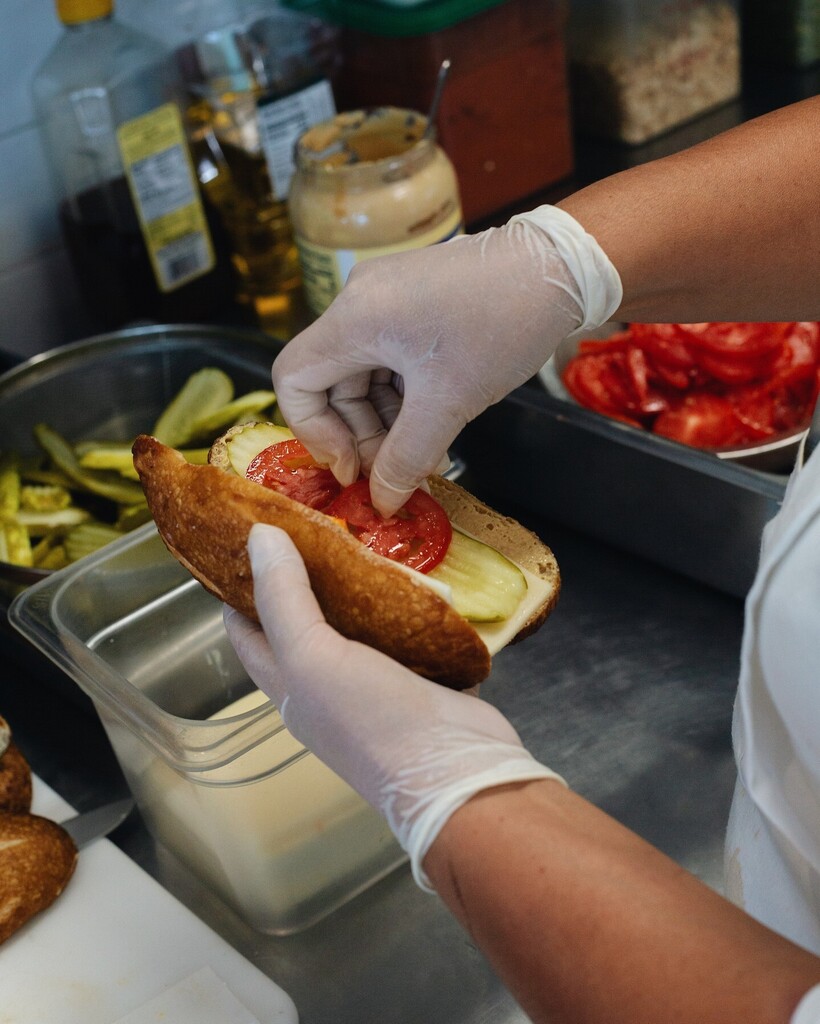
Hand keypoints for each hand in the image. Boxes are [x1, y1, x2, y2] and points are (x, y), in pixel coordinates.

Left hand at [224, 523, 563, 888]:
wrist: (458, 770)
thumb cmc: (372, 719)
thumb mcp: (312, 655)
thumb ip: (283, 598)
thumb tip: (258, 537)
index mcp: (290, 684)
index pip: (248, 629)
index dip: (240, 585)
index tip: (251, 535)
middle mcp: (328, 684)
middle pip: (308, 620)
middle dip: (310, 574)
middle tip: (319, 523)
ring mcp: (378, 682)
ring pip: (363, 623)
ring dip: (367, 586)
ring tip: (369, 538)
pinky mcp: (425, 677)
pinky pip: (413, 632)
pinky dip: (415, 605)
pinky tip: (419, 573)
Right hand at [272, 205, 621, 514]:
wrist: (560, 268)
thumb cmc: (502, 324)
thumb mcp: (450, 403)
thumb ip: (407, 458)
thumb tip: (383, 502)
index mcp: (354, 318)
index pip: (294, 380)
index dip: (314, 433)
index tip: (351, 468)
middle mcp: (360, 303)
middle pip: (332, 384)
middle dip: (361, 436)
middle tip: (396, 474)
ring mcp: (386, 300)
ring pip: (364, 378)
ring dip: (388, 424)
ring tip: (426, 459)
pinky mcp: (412, 303)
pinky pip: (390, 361)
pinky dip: (406, 400)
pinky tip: (436, 429)